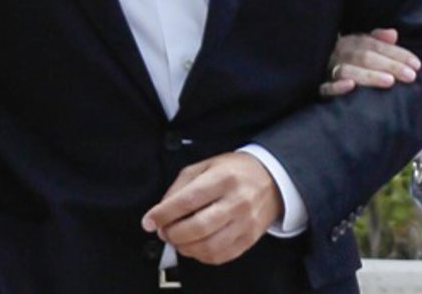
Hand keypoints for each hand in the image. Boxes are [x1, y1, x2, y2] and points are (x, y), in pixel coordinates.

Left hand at [141, 152, 281, 264]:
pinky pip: (220, 256)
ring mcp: (245, 223)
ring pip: (208, 246)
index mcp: (224, 178)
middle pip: (198, 227)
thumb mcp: (207, 165)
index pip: (189, 200)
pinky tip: (195, 245)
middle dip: (172, 233)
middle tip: (163, 230)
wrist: (272, 179)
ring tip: (178, 239)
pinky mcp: (249, 239)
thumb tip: (162, 210)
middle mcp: (237, 201)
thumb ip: (182, 185)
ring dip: (184, 247)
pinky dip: (201, 255)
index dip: (164, 213)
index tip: (149, 221)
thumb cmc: (235, 171)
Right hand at [319, 27, 420, 96]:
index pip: (376, 45)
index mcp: (350, 41)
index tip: (417, 65)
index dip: (397, 54)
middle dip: (390, 65)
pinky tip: (351, 86)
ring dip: (369, 75)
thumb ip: (377, 40)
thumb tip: (393, 33)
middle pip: (365, 56)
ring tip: (389, 81)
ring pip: (348, 70)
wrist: (306, 66)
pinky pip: (324, 87)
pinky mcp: (317, 86)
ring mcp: (327, 68)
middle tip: (410, 76)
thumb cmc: (342, 59)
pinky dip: (336, 86)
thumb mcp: (358, 46)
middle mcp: (339, 52)